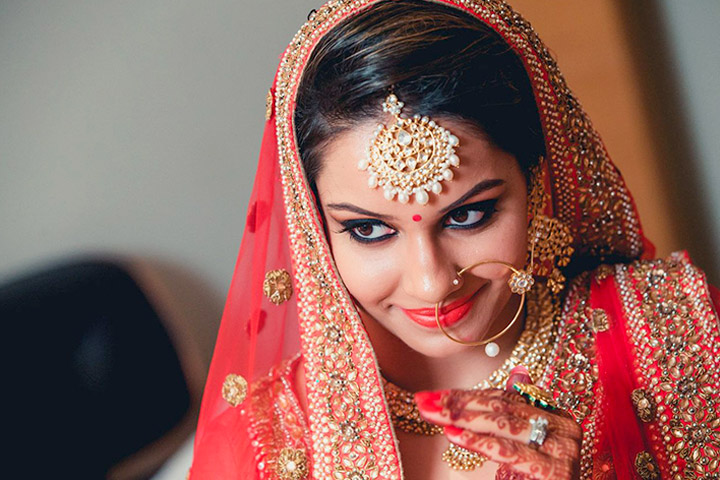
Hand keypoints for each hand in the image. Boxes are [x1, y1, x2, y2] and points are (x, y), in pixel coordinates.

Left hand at [415, 369, 581, 478]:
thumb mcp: (526, 445)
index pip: (505, 399)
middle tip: (425, 401)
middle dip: (458, 404)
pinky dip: (478, 441)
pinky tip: (453, 434)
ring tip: (434, 414)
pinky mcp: (555, 471)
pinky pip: (508, 451)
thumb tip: (519, 372)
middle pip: (501, 409)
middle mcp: (565, 428)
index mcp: (558, 417)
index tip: (435, 395)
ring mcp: (563, 450)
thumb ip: (519, 412)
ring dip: (463, 418)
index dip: (467, 395)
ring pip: (503, 425)